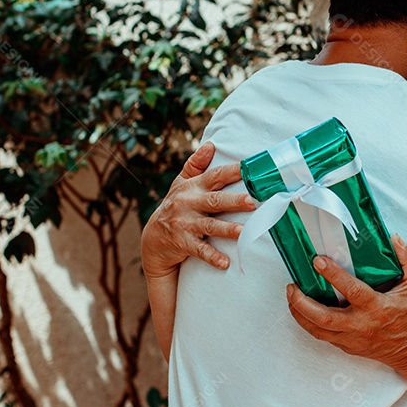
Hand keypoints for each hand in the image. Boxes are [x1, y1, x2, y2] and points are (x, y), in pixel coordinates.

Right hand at [141, 141, 256, 278]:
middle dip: (234, 200)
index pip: (214, 176)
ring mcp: (185, 224)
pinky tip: (225, 262)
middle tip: (253, 200)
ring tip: (244, 232)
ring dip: (227, 229)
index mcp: (192, 187)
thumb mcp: (181, 184)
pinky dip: (212, 257)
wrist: (153, 239)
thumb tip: (210, 144)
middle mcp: (188, 203)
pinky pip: (199, 250)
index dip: (232, 171)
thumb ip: (196, 165)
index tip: (250, 168)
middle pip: (215, 200)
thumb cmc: (175, 206)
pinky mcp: (182, 243)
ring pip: (209, 226)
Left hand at [286, 234, 406, 371]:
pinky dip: (308, 322)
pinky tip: (301, 309)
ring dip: (299, 313)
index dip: (334, 275)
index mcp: (378, 307)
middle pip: (324, 317)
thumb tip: (394, 238)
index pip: (352, 291)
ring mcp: (352, 338)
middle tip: (292, 286)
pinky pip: (321, 335)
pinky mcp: (346, 346)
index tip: (318, 261)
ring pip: (317, 330)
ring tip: (291, 296)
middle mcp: (362, 325)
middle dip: (303, 302)